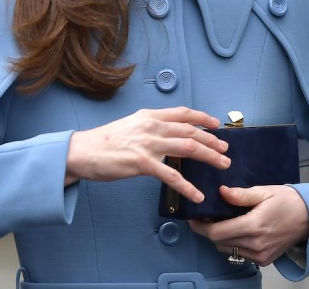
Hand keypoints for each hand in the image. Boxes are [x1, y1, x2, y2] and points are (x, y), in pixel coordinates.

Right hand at [65, 107, 229, 203]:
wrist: (82, 151)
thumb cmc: (105, 141)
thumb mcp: (131, 125)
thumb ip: (150, 126)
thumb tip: (168, 133)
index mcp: (149, 115)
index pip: (183, 113)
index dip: (203, 118)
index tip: (217, 124)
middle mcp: (151, 126)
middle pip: (191, 131)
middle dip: (212, 141)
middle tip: (226, 150)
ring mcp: (148, 144)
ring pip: (188, 148)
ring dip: (209, 157)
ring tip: (221, 165)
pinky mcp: (142, 163)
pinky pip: (172, 175)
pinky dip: (187, 186)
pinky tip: (196, 195)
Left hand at [188, 185, 308, 265]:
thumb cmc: (289, 202)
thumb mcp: (264, 191)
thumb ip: (240, 195)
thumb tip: (221, 192)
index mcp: (254, 226)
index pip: (217, 233)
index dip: (201, 227)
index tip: (193, 218)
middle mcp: (256, 245)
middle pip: (219, 242)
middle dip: (208, 231)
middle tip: (204, 217)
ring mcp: (260, 255)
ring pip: (227, 250)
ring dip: (220, 238)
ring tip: (220, 221)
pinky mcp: (264, 260)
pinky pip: (239, 254)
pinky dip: (233, 243)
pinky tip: (235, 230)